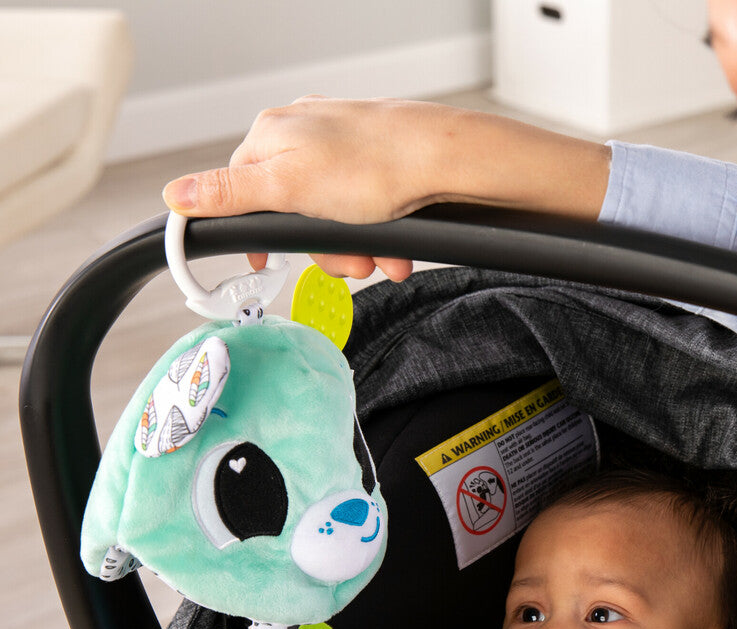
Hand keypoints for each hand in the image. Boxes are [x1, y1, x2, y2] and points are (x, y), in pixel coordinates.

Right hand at [162, 96, 609, 281]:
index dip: (259, 237)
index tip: (265, 265)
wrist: (443, 162)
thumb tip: (175, 195)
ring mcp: (341, 148)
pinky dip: (378, 237)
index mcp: (272, 137)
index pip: (243, 194)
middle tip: (352, 265)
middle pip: (294, 214)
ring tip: (381, 258)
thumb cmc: (372, 168)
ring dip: (357, 250)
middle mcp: (304, 137)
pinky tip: (395, 249)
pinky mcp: (375, 163)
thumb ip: (229, 195)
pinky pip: (364, 211)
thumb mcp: (287, 189)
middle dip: (326, 251)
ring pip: (332, 218)